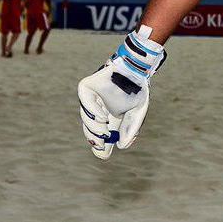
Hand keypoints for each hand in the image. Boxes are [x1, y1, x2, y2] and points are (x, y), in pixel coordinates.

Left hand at [77, 27, 165, 159]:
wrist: (137, 68)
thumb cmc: (137, 89)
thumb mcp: (138, 113)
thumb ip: (131, 129)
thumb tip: (122, 146)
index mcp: (110, 118)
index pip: (100, 137)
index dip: (100, 147)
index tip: (103, 154)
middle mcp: (98, 110)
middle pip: (90, 130)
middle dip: (95, 140)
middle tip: (102, 144)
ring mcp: (91, 99)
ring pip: (86, 118)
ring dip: (94, 128)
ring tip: (105, 131)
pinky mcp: (86, 87)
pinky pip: (85, 102)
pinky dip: (92, 112)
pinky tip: (102, 118)